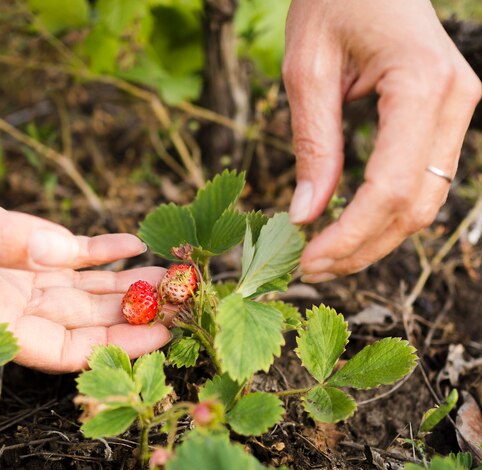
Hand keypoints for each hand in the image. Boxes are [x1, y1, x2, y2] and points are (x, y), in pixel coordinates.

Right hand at [0, 120, 170, 371]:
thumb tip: (59, 252)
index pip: (58, 351)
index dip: (113, 346)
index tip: (162, 332)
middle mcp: (1, 303)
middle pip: (83, 322)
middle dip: (135, 312)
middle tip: (186, 298)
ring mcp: (11, 274)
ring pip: (82, 289)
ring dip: (128, 282)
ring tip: (174, 272)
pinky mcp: (17, 243)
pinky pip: (68, 253)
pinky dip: (101, 250)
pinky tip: (131, 242)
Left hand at [283, 0, 481, 280]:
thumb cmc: (334, 1)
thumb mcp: (308, 70)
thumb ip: (314, 145)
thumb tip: (306, 215)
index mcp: (422, 86)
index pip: (389, 189)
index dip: (349, 236)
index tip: (307, 260)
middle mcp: (455, 102)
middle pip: (414, 206)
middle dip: (362, 248)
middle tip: (309, 268)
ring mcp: (458, 110)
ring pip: (424, 201)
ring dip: (374, 238)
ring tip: (324, 256)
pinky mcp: (445, 116)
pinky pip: (422, 181)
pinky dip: (385, 214)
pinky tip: (348, 227)